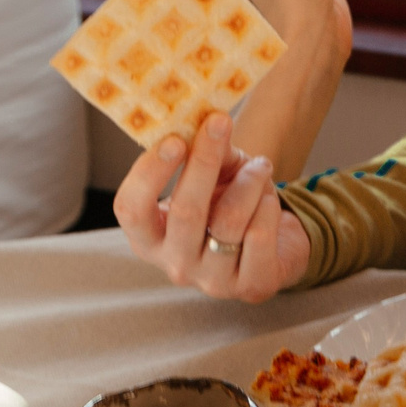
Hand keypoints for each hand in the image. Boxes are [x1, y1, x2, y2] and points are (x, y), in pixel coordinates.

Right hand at [111, 110, 310, 302]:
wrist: (275, 245)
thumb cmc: (231, 204)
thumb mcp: (213, 174)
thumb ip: (205, 151)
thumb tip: (207, 120)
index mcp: (149, 237)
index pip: (130, 209)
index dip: (149, 173)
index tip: (174, 138)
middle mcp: (174, 264)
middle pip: (184, 211)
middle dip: (204, 162)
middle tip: (219, 124)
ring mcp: (211, 281)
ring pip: (229, 221)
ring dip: (249, 182)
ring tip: (260, 166)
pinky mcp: (250, 286)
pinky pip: (259, 235)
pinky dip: (267, 206)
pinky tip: (269, 197)